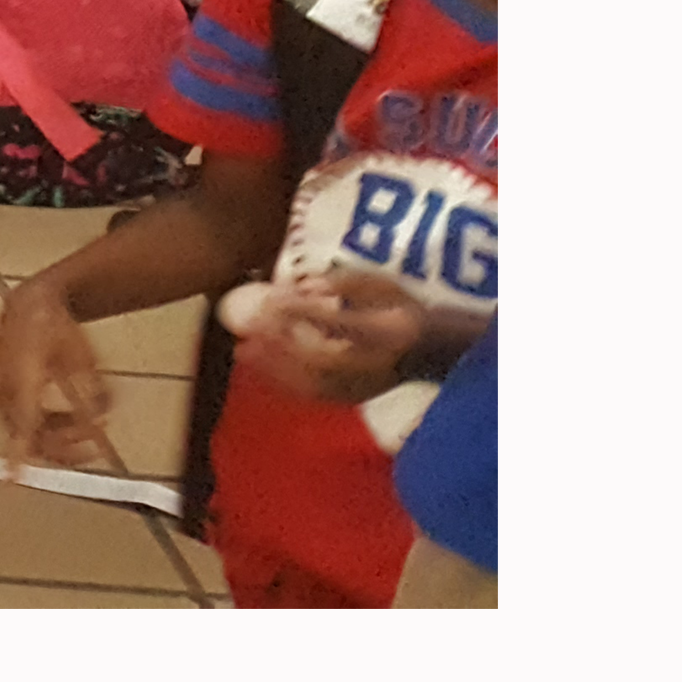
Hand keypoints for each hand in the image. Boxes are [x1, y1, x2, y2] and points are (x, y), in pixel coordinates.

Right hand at [0, 278, 115, 480]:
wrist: (31, 303)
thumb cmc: (56, 328)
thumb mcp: (86, 361)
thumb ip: (94, 397)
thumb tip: (100, 424)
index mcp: (21, 378)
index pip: (21, 425)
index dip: (15, 456)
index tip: (10, 479)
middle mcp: (2, 387)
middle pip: (28, 434)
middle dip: (63, 445)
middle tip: (93, 445)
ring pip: (24, 429)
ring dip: (55, 435)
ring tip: (84, 427)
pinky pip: (19, 418)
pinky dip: (42, 424)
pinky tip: (63, 416)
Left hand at [239, 270, 459, 406]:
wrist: (437, 352)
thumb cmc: (405, 309)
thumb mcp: (384, 285)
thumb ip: (346, 283)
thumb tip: (304, 284)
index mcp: (388, 331)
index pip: (338, 323)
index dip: (302, 312)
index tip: (271, 299)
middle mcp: (378, 363)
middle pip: (321, 357)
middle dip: (281, 343)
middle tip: (249, 327)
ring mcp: (368, 385)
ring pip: (316, 383)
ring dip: (276, 368)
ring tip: (243, 351)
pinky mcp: (358, 398)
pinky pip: (318, 396)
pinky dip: (286, 384)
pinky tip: (263, 371)